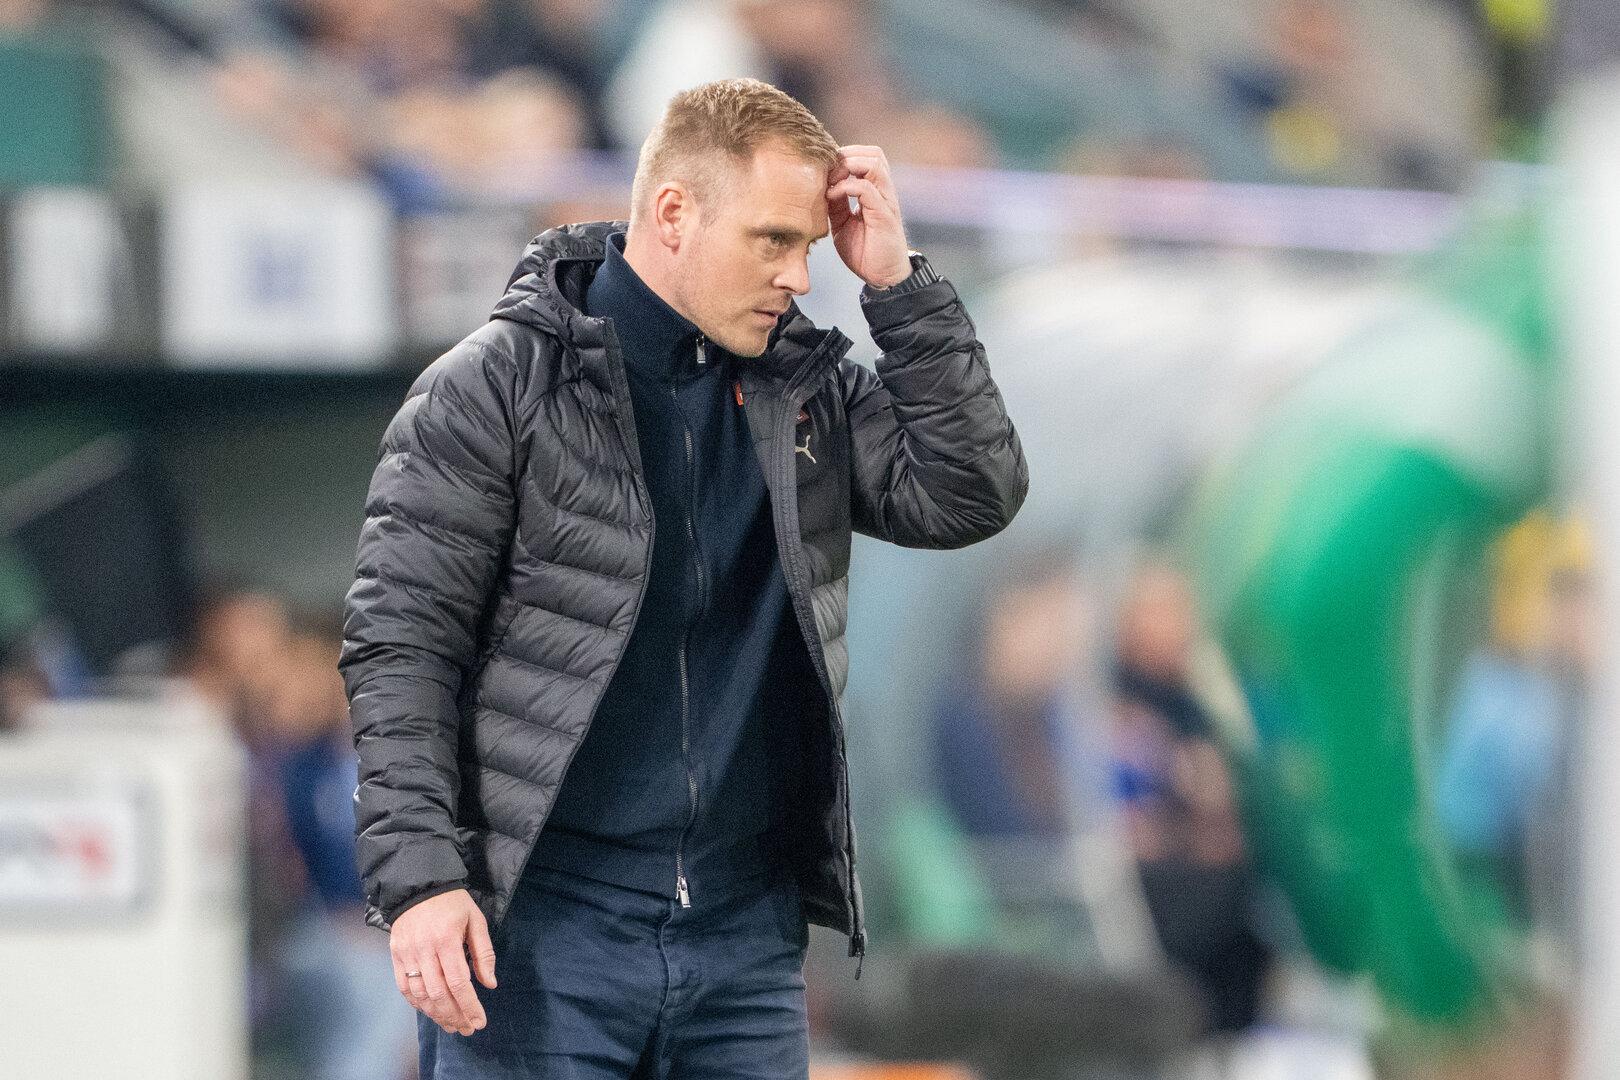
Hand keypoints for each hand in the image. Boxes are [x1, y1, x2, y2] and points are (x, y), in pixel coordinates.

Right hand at [391, 888, 497, 1035]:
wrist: (419, 885)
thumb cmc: (453, 903)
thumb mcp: (476, 920)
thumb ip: (484, 953)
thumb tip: (490, 984)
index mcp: (447, 940)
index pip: (458, 982)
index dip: (469, 1006)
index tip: (479, 1022)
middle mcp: (424, 950)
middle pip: (439, 994)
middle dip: (455, 1015)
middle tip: (467, 1029)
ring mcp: (407, 954)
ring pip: (420, 994)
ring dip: (436, 1014)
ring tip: (452, 1025)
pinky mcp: (395, 955)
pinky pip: (404, 987)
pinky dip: (417, 1003)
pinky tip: (430, 1011)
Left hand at [826, 145, 911, 288]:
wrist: (883, 277)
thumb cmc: (865, 252)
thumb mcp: (842, 224)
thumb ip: (836, 205)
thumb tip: (821, 188)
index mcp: (876, 191)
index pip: (866, 157)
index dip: (845, 156)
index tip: (825, 170)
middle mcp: (884, 192)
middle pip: (873, 153)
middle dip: (847, 155)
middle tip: (827, 171)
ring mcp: (886, 201)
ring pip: (874, 164)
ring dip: (848, 166)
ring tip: (831, 181)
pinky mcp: (883, 215)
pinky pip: (867, 189)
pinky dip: (846, 187)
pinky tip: (832, 196)